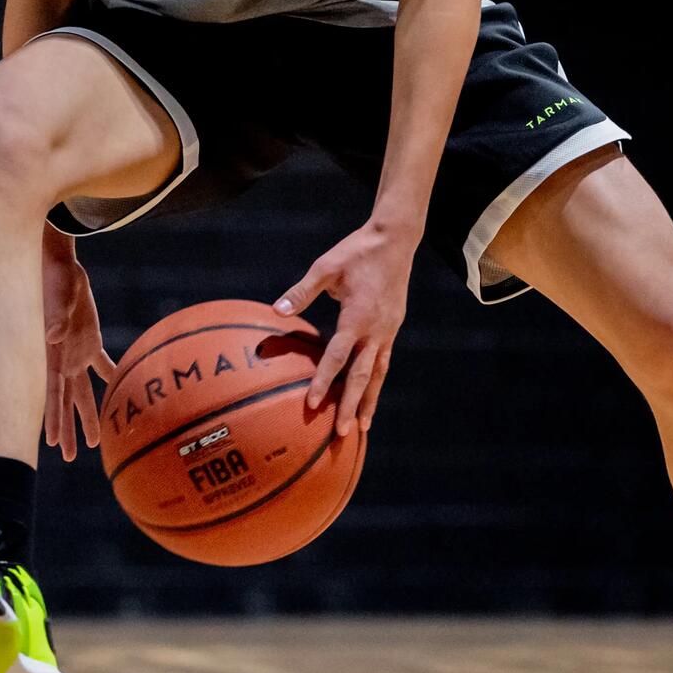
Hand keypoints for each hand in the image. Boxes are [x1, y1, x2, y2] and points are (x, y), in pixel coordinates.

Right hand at [41, 229, 115, 461]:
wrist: (58, 259)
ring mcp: (75, 351)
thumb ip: (54, 316)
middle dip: (66, 430)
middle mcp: (62, 359)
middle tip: (69, 457)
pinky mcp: (88, 339)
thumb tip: (53, 336)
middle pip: (65, 402)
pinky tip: (120, 395)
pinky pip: (102, 365)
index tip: (51, 444)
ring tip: (92, 443)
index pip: (51, 394)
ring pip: (83, 392)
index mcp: (52, 354)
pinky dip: (112, 378)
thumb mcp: (55, 295)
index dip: (52, 419)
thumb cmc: (53, 275)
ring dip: (88, 415)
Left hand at [274, 217, 416, 437]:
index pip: (337, 357)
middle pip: (361, 376)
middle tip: (341, 433)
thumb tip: (277, 312)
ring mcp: (387, 331)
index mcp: (357, 317)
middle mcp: (376, 330)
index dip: (323, 381)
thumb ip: (301, 292)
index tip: (311, 403)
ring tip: (362, 428)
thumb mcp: (326, 266)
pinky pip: (383, 362)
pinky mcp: (392, 328)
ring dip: (368, 402)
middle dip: (350, 406)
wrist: (395, 240)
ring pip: (377, 375)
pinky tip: (370, 397)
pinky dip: (375, 383)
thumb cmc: (357, 251)